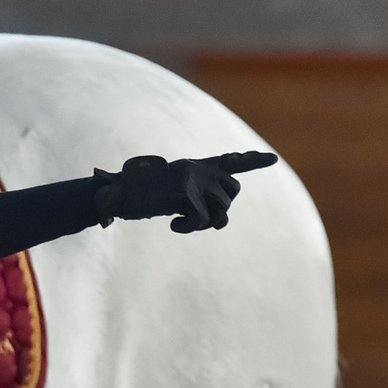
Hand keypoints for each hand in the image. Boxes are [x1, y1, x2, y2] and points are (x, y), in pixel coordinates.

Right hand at [95, 151, 277, 232]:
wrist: (115, 192)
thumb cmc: (137, 196)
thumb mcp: (169, 194)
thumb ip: (195, 201)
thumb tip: (220, 221)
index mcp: (193, 167)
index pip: (229, 162)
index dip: (252, 161)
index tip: (272, 159)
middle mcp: (197, 169)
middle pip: (233, 191)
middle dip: (222, 208)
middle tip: (199, 219)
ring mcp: (193, 180)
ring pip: (222, 209)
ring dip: (206, 223)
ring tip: (183, 222)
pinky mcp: (186, 194)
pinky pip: (202, 221)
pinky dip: (189, 228)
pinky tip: (173, 225)